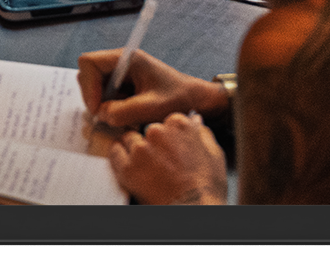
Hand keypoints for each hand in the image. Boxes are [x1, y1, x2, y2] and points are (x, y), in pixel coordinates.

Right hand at [78, 48, 227, 129]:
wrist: (196, 100)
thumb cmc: (179, 98)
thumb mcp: (151, 107)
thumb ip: (123, 111)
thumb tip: (101, 114)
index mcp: (127, 58)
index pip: (89, 62)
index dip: (88, 85)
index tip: (97, 107)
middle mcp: (122, 63)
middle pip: (89, 75)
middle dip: (93, 97)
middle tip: (106, 116)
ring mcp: (122, 74)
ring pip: (96, 88)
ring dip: (103, 104)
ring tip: (121, 117)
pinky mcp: (125, 86)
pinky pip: (106, 96)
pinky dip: (111, 108)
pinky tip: (127, 117)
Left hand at [108, 112, 227, 204]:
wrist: (194, 208)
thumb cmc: (205, 186)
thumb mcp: (214, 154)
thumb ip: (202, 133)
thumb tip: (195, 122)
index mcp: (178, 124)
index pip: (167, 121)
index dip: (169, 136)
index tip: (170, 145)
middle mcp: (157, 132)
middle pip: (148, 130)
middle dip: (152, 142)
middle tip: (159, 159)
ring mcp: (140, 149)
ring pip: (129, 139)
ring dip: (134, 148)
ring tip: (143, 164)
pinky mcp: (127, 167)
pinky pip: (115, 153)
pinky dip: (119, 157)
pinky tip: (128, 165)